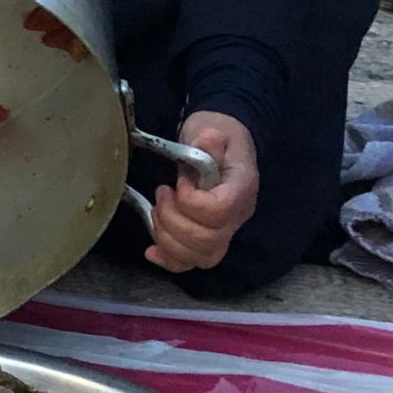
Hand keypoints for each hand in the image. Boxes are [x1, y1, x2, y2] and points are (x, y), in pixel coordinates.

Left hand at [146, 111, 261, 272]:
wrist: (221, 142)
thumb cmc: (216, 136)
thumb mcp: (212, 129)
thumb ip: (208, 141)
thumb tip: (209, 138)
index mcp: (241, 189)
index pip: (219, 211)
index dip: (191, 201)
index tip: (179, 183)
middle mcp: (237, 217)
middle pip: (207, 241)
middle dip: (172, 220)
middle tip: (161, 194)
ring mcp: (224, 232)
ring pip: (198, 257)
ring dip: (166, 237)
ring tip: (157, 210)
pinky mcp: (207, 240)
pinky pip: (190, 263)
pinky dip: (168, 260)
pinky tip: (151, 251)